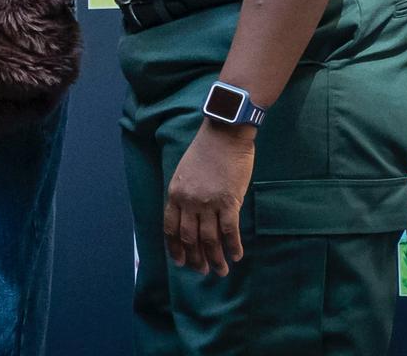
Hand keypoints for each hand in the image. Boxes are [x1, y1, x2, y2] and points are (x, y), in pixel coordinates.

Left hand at [164, 121, 255, 275]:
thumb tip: (190, 218)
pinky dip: (232, 246)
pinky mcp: (228, 201)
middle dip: (195, 258)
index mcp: (175, 193)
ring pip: (209, 239)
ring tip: (221, 271)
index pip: (170, 228)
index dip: (175, 248)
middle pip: (189, 238)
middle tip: (203, 271)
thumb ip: (185, 195)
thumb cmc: (206, 151)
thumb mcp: (184, 173)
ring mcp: (208, 202)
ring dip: (215, 258)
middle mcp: (188, 201)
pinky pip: (229, 231)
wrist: (224, 134)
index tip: (180, 262)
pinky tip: (236, 256)